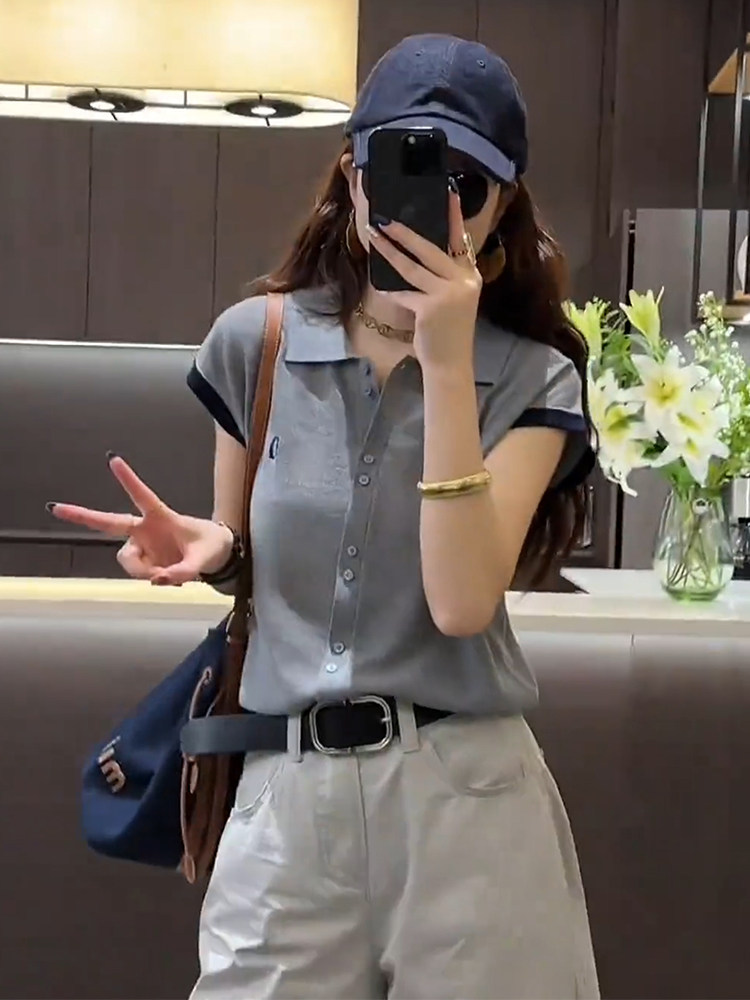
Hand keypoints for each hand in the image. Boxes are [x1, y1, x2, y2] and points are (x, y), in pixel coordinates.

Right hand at [47, 455, 234, 585]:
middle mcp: (146, 529)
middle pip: (109, 523)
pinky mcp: (145, 561)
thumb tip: (156, 582)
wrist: (218, 556)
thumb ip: (182, 572)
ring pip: (127, 561)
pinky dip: (153, 579)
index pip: (142, 496)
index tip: (113, 459)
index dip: (128, 479)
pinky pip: (141, 574)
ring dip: (143, 572)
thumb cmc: (211, 546)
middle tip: (55, 507)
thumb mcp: (203, 559)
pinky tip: (170, 578)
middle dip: (82, 515)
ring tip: (169, 576)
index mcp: (161, 517)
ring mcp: (143, 546)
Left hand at [366, 187, 481, 369]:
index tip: (449, 191)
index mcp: (470, 275)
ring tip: (375, 235)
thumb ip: (443, 276)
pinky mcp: (430, 308)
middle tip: (387, 218)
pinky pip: (404, 293)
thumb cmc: (448, 331)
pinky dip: (391, 289)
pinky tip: (379, 283)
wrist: (450, 363)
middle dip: (406, 232)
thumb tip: (418, 252)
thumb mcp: (453, 299)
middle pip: (431, 248)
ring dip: (390, 251)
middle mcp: (463, 281)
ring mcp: (447, 294)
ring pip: (412, 267)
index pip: (461, 239)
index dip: (454, 215)